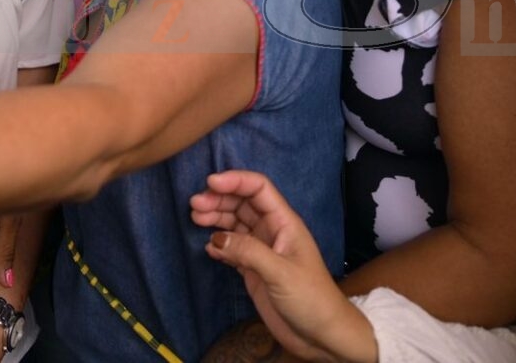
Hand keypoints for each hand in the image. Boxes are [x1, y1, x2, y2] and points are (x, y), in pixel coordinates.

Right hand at [192, 171, 375, 362]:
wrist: (321, 334)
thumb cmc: (310, 298)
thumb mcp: (280, 272)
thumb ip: (249, 252)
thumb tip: (215, 238)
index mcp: (284, 222)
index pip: (259, 189)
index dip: (236, 181)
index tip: (210, 182)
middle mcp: (272, 231)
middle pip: (243, 204)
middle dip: (219, 199)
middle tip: (194, 206)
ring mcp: (262, 251)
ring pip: (235, 225)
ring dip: (216, 219)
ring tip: (195, 220)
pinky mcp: (254, 270)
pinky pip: (232, 250)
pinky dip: (218, 246)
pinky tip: (208, 248)